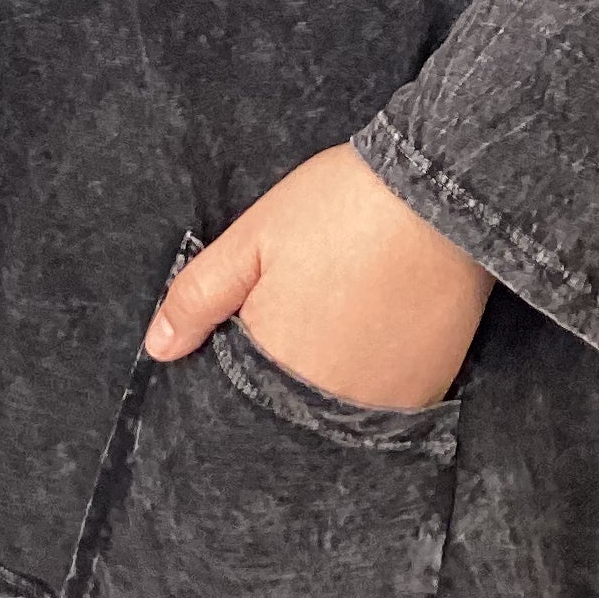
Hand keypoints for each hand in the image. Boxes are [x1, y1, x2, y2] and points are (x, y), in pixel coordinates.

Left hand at [146, 145, 491, 410]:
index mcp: (277, 367)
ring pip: (338, 405)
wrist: (439, 192)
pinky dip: (375, 375)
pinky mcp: (429, 388)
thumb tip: (158, 348)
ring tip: (345, 311)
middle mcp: (329, 401)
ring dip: (332, 375)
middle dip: (288, 366)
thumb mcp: (252, 239)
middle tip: (310, 305)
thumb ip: (198, 298)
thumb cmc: (338, 208)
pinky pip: (386, 402)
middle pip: (291, 404)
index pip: (241, 395)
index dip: (244, 359)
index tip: (262, 318)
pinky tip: (376, 325)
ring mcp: (384, 401)